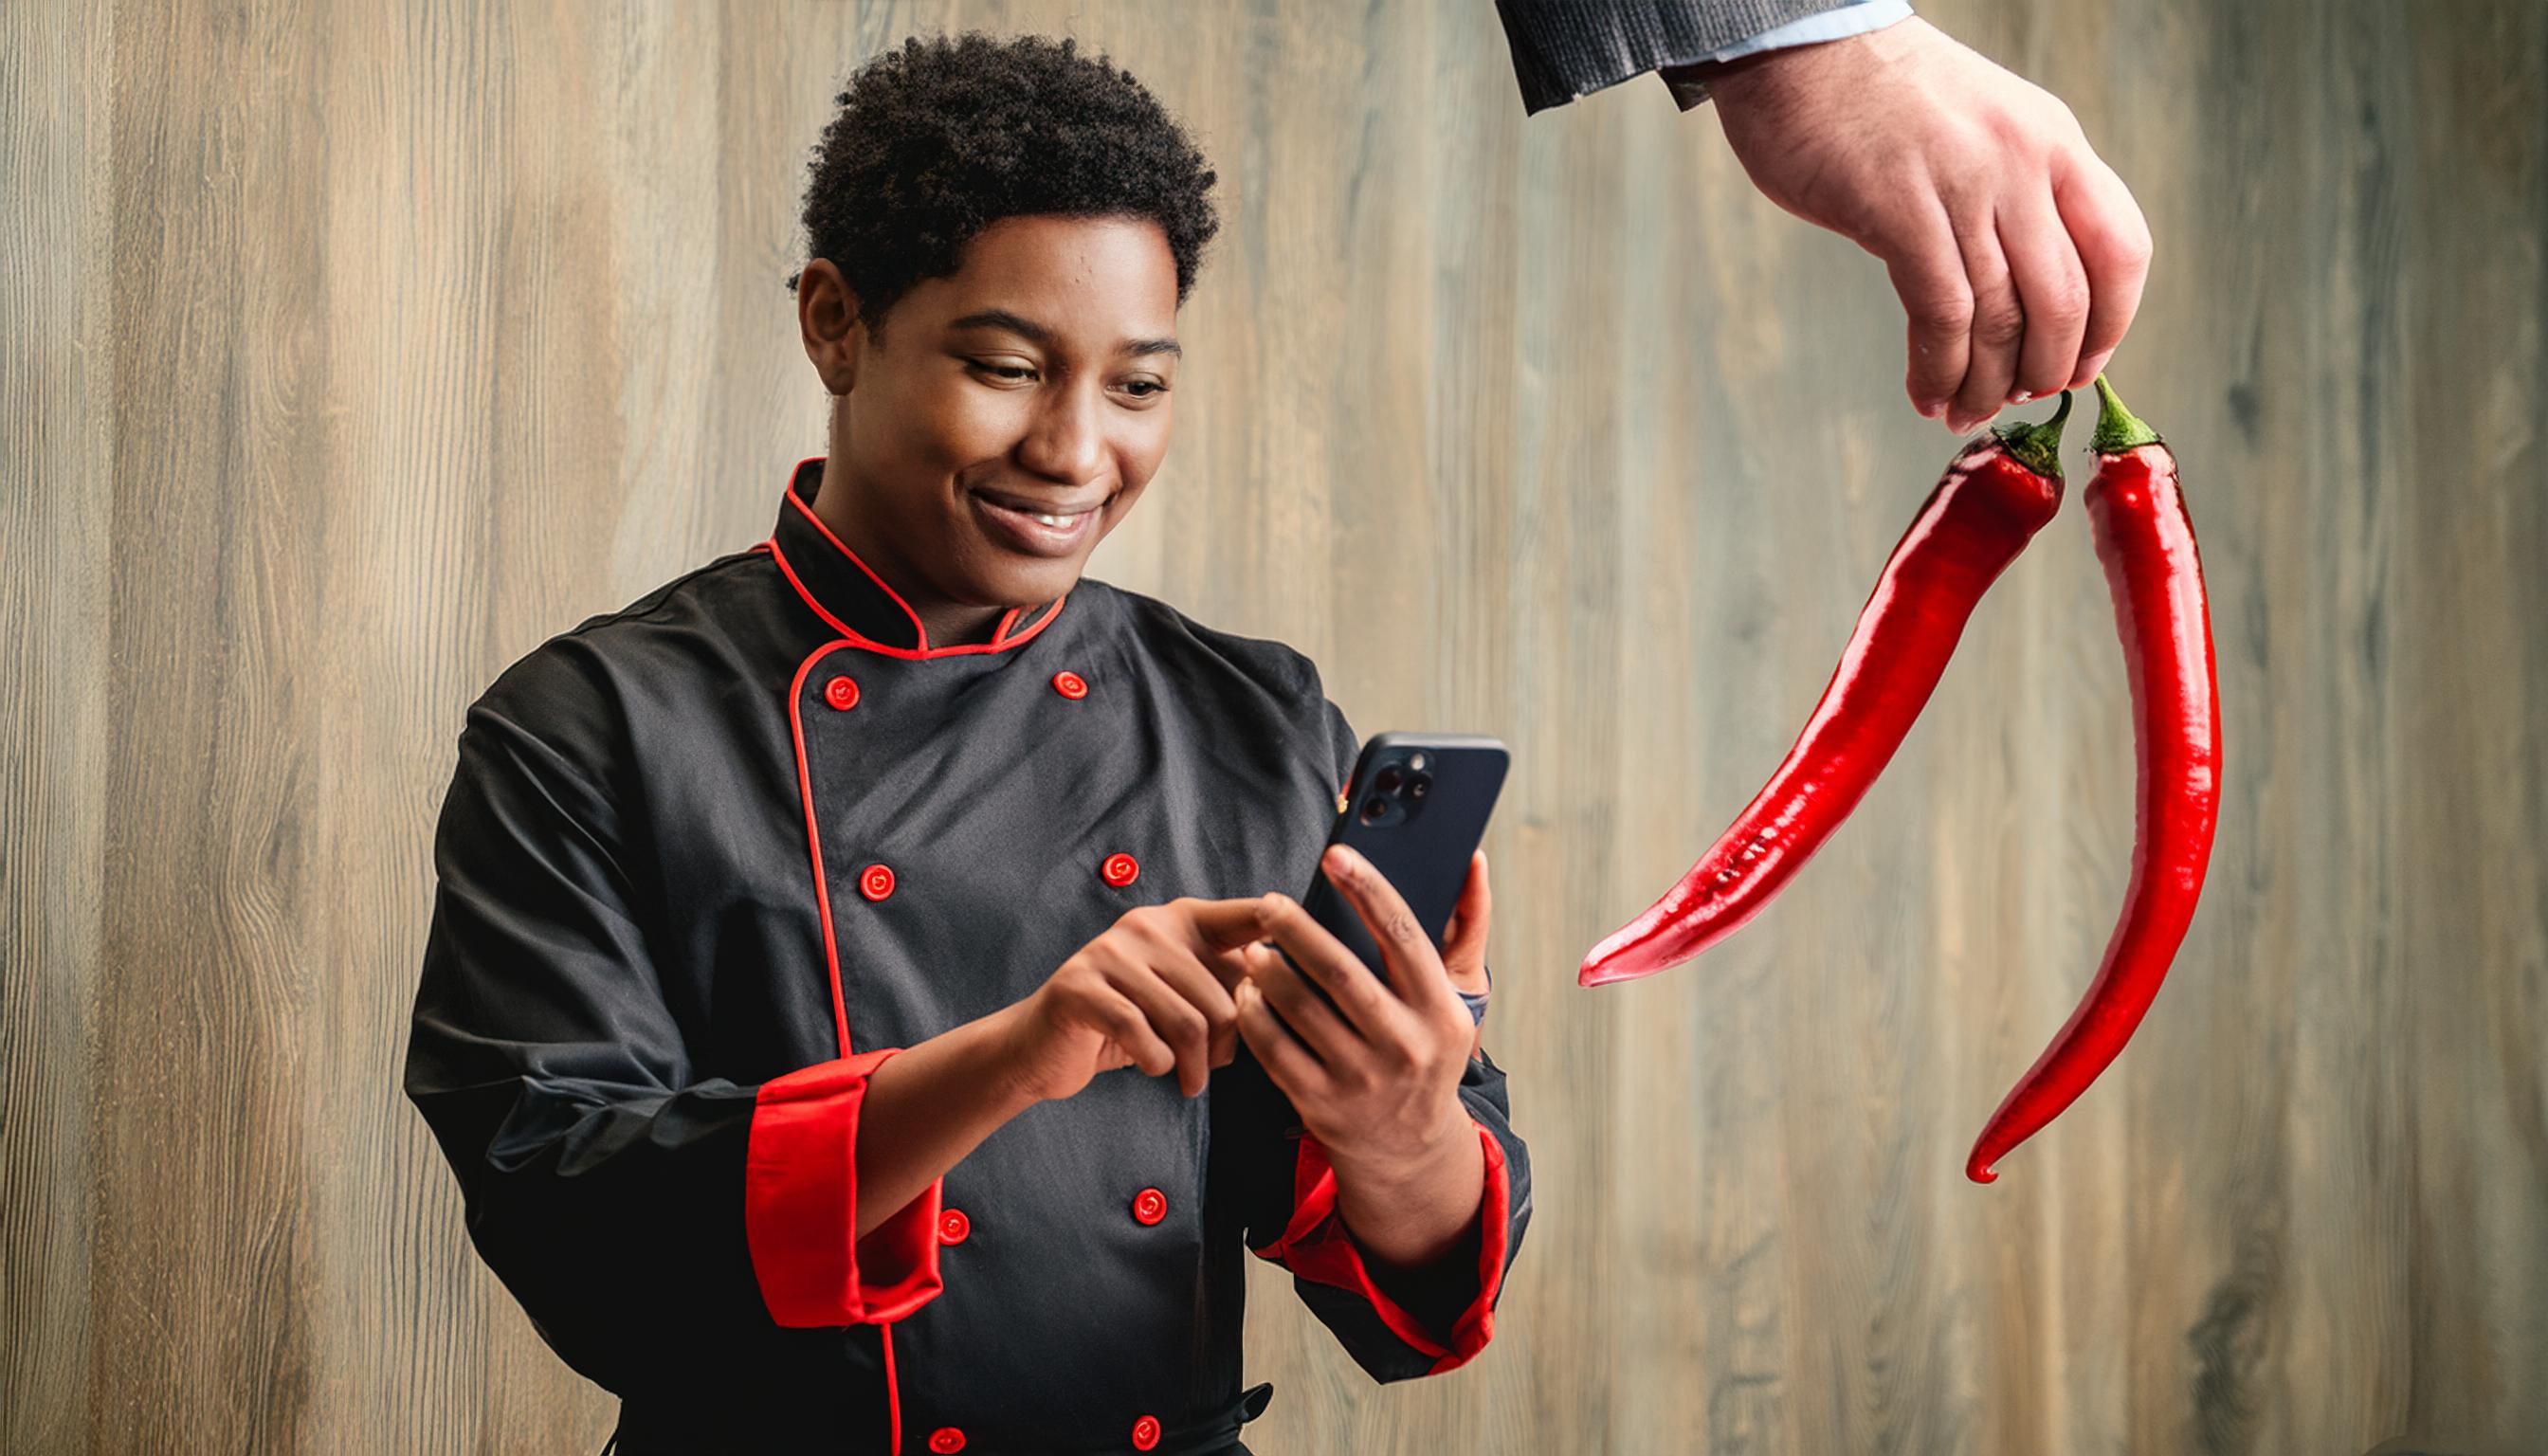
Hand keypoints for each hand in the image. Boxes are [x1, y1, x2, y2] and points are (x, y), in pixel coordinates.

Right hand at [1002, 898, 1264, 1104]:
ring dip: (1194, 1068)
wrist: (1044, 1046)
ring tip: (1187, 1081)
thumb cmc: (1129, 1024)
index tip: (1304, 952)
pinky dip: (1157, 1064)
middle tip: (1209, 1070)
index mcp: (1181, 920)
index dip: (1282, 928)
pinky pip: (1144, 1037)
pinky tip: (1152, 1067)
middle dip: (1226, 1049)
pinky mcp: (1081, 987)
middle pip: (1224, 998)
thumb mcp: (1182, 997)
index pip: (1246, 917)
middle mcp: (1148, 925)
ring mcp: (1110, 952)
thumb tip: (1281, 998)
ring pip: (1189, 1023)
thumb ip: (1226, 987)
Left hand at [1232, 844, 1485, 1169]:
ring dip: (1266, 970)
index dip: (1367, 889)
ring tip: (1252, 948)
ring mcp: (1361, 1080)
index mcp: (1441, 1012)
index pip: (1402, 936)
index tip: (1336, 855)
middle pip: (1339, 972)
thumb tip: (1474, 861)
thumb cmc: (1427, 1056)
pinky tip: (1247, 993)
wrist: (1410, 1152)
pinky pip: (1274, 1049)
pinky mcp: (1322, 1105)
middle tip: (1270, 904)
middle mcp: (1405, 1046)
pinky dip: (1254, 1015)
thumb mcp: (1457, 1005)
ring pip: (1299, 1009)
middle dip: (1297, 929)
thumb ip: (1465, 933)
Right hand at [1700, 17, 2152, 432]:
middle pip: (2067, 299)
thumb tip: (2023, 294)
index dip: (2111, 326)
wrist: (1801, 47)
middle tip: (2012, 399)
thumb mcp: (1981, 130)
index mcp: (2053, 141)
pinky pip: (1941, 313)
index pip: (2122, 249)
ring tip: (1962, 410)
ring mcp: (1964, 183)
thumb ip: (2012, 196)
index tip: (2080, 366)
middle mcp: (2022, 161)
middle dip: (2045, 370)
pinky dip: (1938, 368)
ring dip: (1984, 383)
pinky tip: (1926, 392)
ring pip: (2002, 317)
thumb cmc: (1878, 99)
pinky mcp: (1900, 209)